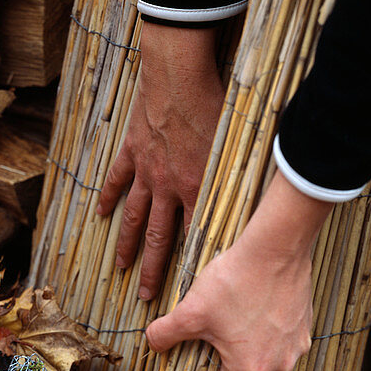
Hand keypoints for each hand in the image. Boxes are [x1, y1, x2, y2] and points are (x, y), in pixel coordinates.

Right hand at [96, 20, 224, 300]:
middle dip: (150, 269)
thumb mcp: (236, 146)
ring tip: (121, 266)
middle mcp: (167, 187)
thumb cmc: (213, 104)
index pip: (192, 235)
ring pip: (133, 216)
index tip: (184, 289)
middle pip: (156, 237)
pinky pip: (118, 181)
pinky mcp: (132, 152)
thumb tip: (268, 189)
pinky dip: (109, 198)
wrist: (179, 75)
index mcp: (196, 188)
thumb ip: (242, 174)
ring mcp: (146, 171)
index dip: (187, 264)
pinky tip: (102, 215)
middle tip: (144, 294)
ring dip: (126, 244)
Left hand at [145, 173, 332, 370]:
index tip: (201, 333)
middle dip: (226, 343)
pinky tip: (256, 300)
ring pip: (260, 347)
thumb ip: (164, 334)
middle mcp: (279, 367)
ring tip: (237, 305)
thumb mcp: (189, 312)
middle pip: (240, 363)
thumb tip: (152, 344)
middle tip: (218, 315)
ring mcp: (296, 347)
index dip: (202, 353)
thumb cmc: (234, 282)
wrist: (275, 248)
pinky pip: (279, 333)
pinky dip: (267, 321)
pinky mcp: (305, 327)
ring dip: (247, 333)